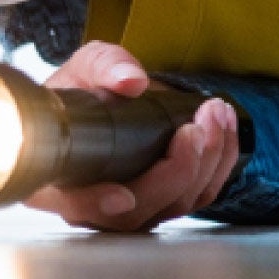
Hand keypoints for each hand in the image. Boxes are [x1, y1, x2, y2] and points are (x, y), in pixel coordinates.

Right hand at [24, 41, 240, 231]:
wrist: (100, 101)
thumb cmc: (82, 90)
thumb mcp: (84, 67)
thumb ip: (103, 66)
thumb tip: (132, 81)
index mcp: (55, 178)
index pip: (72, 203)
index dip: (96, 204)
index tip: (121, 193)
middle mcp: (89, 204)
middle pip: (136, 212)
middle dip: (177, 171)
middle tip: (196, 126)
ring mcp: (127, 210)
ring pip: (172, 207)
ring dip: (206, 164)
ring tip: (216, 115)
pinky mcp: (161, 202)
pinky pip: (194, 197)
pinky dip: (217, 165)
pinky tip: (222, 129)